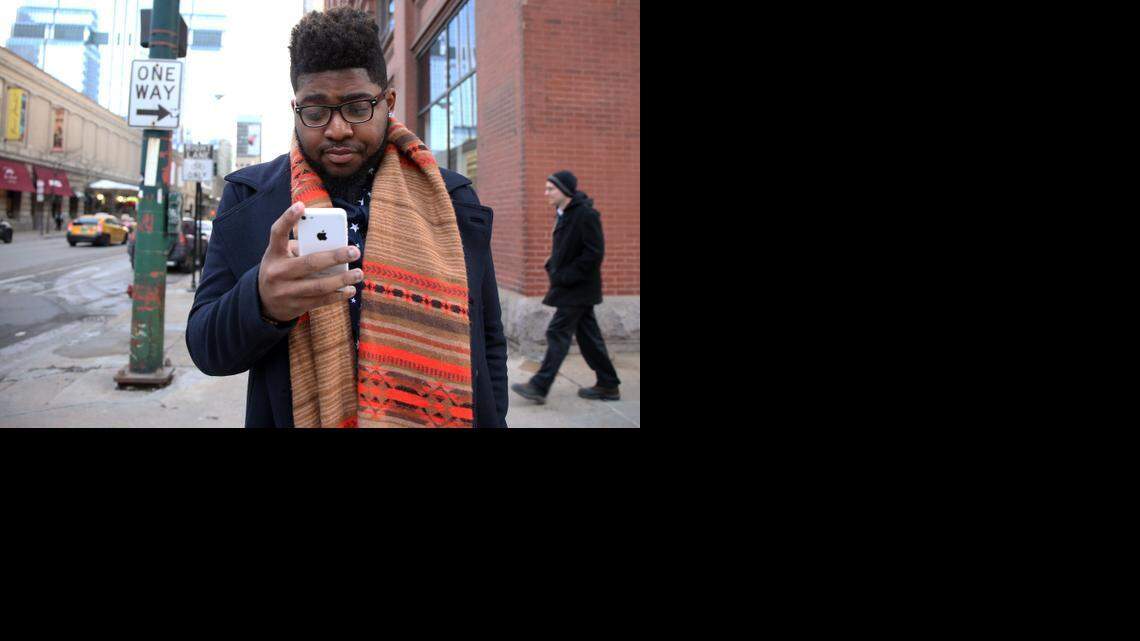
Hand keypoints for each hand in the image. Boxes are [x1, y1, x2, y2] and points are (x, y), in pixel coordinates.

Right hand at [257, 202, 362, 322]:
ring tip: (359, 274)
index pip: (277, 233)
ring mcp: (286, 291)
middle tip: (354, 251)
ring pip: (318, 286)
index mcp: (274, 254)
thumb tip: (334, 245)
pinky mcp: (296, 306)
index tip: (301, 205)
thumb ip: (301, 248)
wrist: (263, 303)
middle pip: (309, 262)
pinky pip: (321, 300)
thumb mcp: (281, 257)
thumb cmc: (280, 271)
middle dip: (335, 256)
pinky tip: (351, 290)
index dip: (288, 218)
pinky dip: (339, 295)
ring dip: (342, 279)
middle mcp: (278, 272)